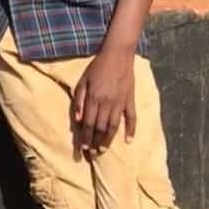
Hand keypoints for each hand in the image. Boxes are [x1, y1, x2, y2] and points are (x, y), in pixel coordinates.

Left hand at [72, 45, 136, 159]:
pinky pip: (132, 117)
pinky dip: (131, 130)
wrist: (118, 54)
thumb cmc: (97, 66)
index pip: (88, 123)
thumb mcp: (83, 80)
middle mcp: (107, 103)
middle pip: (100, 128)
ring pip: (114, 126)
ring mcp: (120, 103)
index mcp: (94, 98)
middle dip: (95, 142)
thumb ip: (79, 100)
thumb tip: (77, 119)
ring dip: (108, 140)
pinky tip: (129, 140)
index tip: (83, 148)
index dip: (85, 137)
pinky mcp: (130, 100)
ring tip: (103, 150)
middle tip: (92, 154)